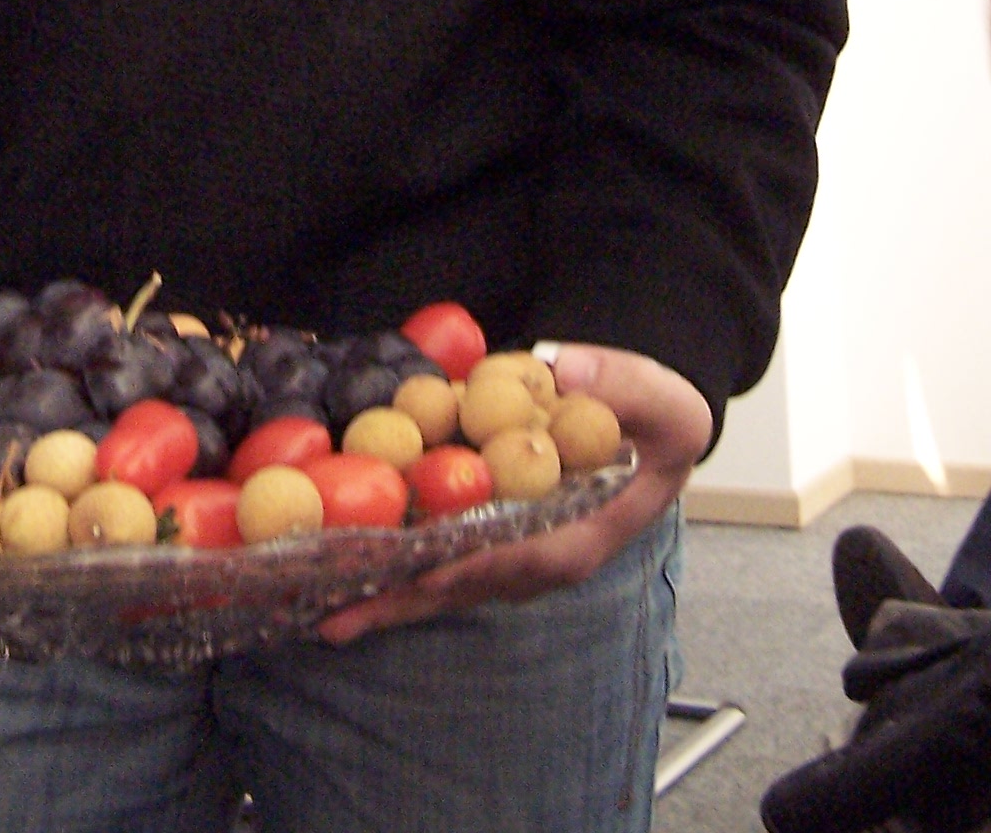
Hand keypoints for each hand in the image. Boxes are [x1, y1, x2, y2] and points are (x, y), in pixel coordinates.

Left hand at [319, 345, 710, 642]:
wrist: (653, 432)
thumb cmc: (658, 422)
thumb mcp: (664, 399)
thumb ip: (622, 384)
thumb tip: (565, 371)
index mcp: (579, 537)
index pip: (514, 559)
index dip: (462, 565)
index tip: (414, 571)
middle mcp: (539, 559)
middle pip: (462, 585)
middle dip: (401, 600)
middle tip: (333, 619)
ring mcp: (513, 553)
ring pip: (444, 580)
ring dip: (389, 592)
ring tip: (326, 612)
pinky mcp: (493, 535)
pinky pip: (441, 555)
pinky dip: (398, 562)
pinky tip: (348, 565)